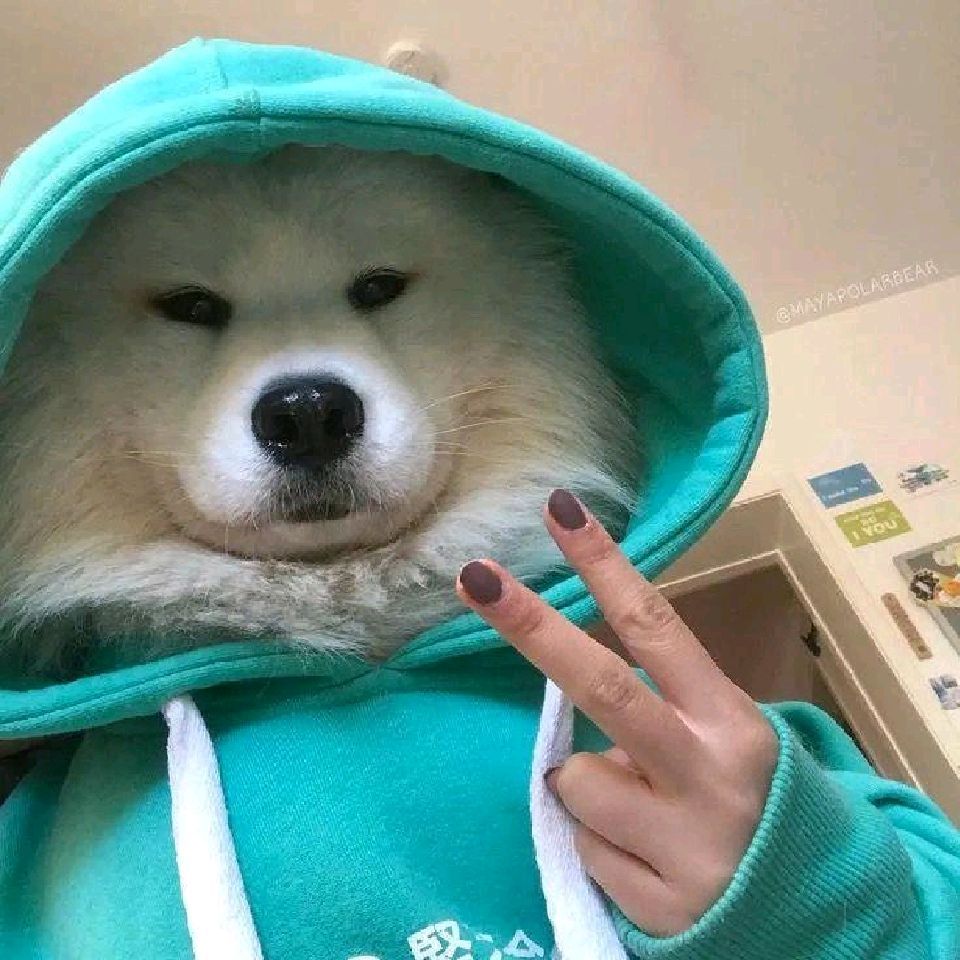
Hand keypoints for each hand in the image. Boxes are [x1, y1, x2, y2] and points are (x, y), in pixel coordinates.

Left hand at [455, 489, 778, 937]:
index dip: (604, 564)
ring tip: (640, 812)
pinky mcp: (659, 905)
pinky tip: (647, 859)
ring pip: (575, 781)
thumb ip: (662, 707)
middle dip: (532, 626)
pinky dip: (601, 847)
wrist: (811, 909)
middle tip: (476, 577)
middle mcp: (709, 773)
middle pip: (603, 686)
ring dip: (587, 788)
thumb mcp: (726, 738)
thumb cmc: (751, 797)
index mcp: (729, 718)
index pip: (656, 625)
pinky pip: (584, 849)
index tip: (558, 509)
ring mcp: (684, 843)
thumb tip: (570, 689)